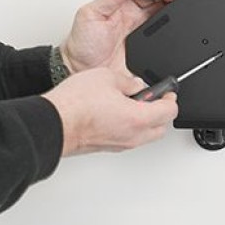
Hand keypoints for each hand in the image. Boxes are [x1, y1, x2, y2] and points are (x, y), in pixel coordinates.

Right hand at [43, 68, 177, 155]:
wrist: (54, 123)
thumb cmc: (76, 104)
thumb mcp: (108, 77)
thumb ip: (128, 81)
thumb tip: (135, 84)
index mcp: (138, 118)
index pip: (169, 111)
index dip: (171, 98)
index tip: (167, 91)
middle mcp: (132, 136)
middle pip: (161, 127)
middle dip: (161, 112)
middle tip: (154, 98)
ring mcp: (119, 144)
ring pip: (145, 135)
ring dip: (145, 121)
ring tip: (133, 103)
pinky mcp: (106, 147)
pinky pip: (128, 138)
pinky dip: (130, 127)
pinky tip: (118, 112)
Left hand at [60, 0, 174, 73]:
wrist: (81, 70)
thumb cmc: (82, 44)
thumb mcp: (90, 15)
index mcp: (120, 5)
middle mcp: (132, 17)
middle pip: (156, 1)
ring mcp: (140, 33)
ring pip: (162, 17)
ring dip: (170, 12)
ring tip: (173, 9)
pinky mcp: (146, 49)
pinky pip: (161, 39)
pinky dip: (168, 33)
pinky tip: (170, 30)